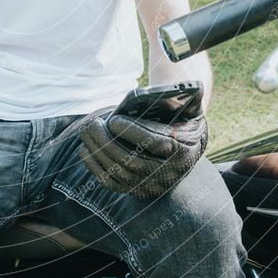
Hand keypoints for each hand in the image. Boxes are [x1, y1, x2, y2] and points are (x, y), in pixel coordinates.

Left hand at [79, 85, 207, 198]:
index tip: (113, 119)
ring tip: (86, 132)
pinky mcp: (137, 191)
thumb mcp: (192, 110)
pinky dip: (95, 167)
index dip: (133, 132)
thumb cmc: (184, 122)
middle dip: (107, 142)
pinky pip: (112, 183)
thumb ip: (192, 97)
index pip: (157, 143)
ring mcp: (152, 185)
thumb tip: (192, 86)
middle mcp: (168, 172)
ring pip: (120, 172)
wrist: (185, 150)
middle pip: (133, 160)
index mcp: (182, 150)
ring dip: (98, 152)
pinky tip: (85, 149)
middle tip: (92, 123)